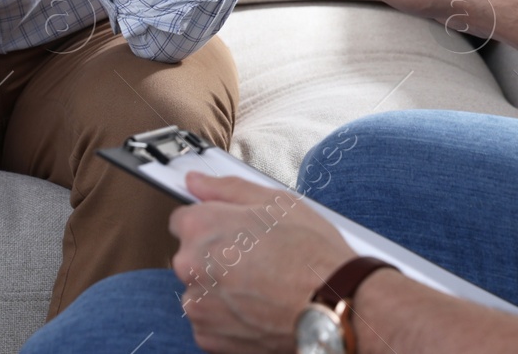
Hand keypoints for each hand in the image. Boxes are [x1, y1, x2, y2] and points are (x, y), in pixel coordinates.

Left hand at [171, 172, 357, 353]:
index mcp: (201, 226)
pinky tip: (258, 307)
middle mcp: (190, 266)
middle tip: (256, 257)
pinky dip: (228, 316)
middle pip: (191, 255)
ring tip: (261, 285)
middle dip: (216, 255)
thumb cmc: (310, 253)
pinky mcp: (207, 337)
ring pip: (201, 289)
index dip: (212, 222)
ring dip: (220, 287)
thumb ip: (226, 188)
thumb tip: (196, 181)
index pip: (183, 219)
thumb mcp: (275, 202)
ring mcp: (197, 305)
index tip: (233, 231)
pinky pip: (210, 320)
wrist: (333, 306)